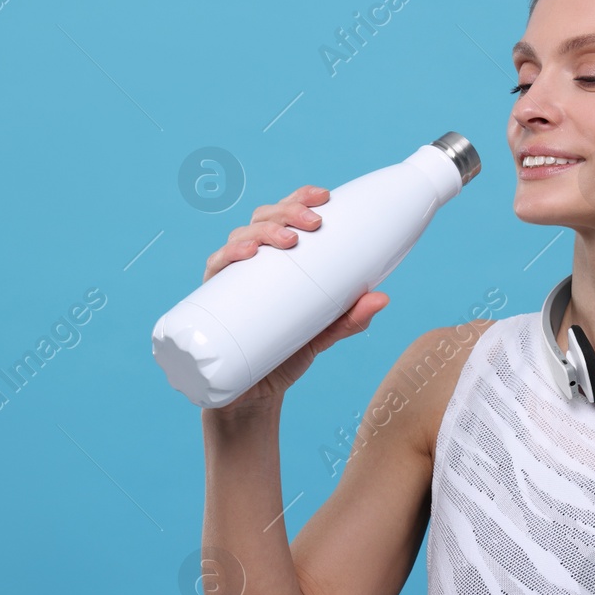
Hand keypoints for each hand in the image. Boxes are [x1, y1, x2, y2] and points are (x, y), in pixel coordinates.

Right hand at [201, 185, 389, 414]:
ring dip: (263, 229)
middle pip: (263, 218)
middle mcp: (251, 263)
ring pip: (241, 236)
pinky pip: (214, 268)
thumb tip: (383, 298)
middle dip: (287, 211)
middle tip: (312, 224)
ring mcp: (230, 279)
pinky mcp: (211, 300)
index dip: (300, 198)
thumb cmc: (286, 355)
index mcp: (277, 260)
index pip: (285, 216)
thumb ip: (350, 319)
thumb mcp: (324, 335)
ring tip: (286, 241)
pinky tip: (244, 254)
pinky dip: (227, 255)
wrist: (252, 397)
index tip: (324, 196)